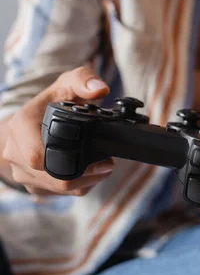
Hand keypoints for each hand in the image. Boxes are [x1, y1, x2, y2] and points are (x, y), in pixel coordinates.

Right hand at [2, 66, 114, 195]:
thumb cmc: (53, 101)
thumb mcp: (68, 83)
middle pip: (52, 177)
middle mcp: (16, 152)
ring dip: (86, 180)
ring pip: (60, 189)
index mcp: (20, 126)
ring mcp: (23, 173)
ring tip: (102, 167)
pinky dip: (80, 186)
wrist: (35, 121)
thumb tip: (99, 89)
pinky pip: (61, 194)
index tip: (96, 156)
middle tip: (107, 163)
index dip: (66, 159)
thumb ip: (84, 80)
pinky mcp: (34, 186)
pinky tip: (89, 173)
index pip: (36, 157)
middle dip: (85, 173)